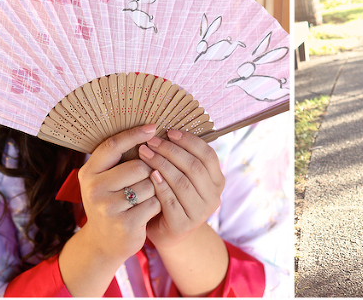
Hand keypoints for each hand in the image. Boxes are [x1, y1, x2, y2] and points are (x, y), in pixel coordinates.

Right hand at [59, 124, 162, 296]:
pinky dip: (157, 205)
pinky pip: (154, 203)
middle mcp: (94, 189)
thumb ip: (120, 159)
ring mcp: (108, 208)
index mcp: (88, 172)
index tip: (153, 127)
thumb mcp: (106, 179)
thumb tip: (149, 130)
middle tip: (146, 181)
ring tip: (144, 198)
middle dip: (150, 171)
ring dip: (155, 190)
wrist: (104, 243)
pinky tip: (148, 211)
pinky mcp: (124, 224)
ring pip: (149, 185)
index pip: (113, 145)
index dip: (134, 134)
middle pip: (139, 166)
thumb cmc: (112, 202)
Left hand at [138, 129, 224, 249]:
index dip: (189, 141)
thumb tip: (169, 129)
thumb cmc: (173, 197)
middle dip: (171, 150)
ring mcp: (201, 213)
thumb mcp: (184, 177)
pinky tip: (149, 174)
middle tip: (152, 141)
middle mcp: (214, 197)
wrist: (167, 233)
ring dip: (162, 164)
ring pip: (182, 181)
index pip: (208, 155)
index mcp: (218, 181)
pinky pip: (171, 200)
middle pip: (194, 166)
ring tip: (145, 152)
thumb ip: (184, 159)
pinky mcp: (184, 225)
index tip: (170, 131)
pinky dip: (160, 185)